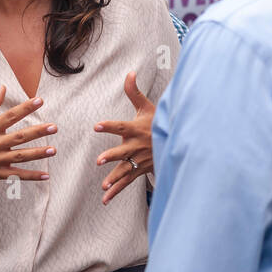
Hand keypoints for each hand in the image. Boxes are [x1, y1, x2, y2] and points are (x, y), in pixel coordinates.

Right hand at [0, 86, 55, 197]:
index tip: (39, 100)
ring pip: (20, 157)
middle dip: (37, 132)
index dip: (25, 108)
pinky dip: (31, 176)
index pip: (10, 116)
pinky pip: (16, 176)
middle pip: (19, 137)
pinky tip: (45, 176)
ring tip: (53, 150)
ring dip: (38, 154)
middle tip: (54, 127)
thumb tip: (3, 88)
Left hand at [95, 71, 155, 204]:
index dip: (109, 125)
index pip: (121, 126)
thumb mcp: (147, 107)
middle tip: (100, 160)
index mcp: (136, 129)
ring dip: (115, 178)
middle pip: (123, 152)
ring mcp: (139, 160)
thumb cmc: (156, 122)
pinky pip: (127, 181)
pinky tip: (105, 199)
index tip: (97, 126)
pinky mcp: (140, 170)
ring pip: (125, 170)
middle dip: (112, 156)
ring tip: (104, 185)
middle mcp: (137, 145)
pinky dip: (116, 191)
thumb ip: (134, 92)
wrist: (174, 140)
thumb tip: (130, 72)